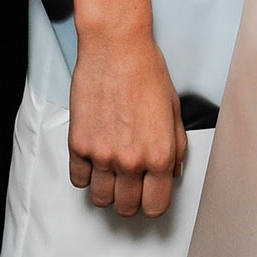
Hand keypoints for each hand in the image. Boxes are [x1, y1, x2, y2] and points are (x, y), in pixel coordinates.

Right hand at [68, 28, 186, 217]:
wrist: (115, 48)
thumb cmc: (146, 71)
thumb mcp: (174, 111)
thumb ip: (177, 147)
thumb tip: (174, 172)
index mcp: (160, 154)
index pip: (156, 206)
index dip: (154, 203)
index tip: (150, 196)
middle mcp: (131, 160)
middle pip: (127, 208)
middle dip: (131, 199)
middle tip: (131, 184)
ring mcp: (102, 155)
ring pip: (101, 199)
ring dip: (107, 190)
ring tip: (112, 173)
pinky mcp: (79, 144)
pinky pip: (79, 179)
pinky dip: (86, 174)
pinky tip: (95, 160)